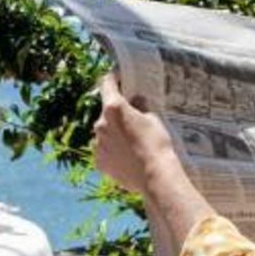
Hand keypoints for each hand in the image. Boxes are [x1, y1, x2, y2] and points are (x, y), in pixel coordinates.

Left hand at [93, 73, 177, 194]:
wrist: (155, 176)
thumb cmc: (157, 144)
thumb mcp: (154, 118)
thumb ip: (140, 106)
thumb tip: (136, 100)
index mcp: (114, 108)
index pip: (107, 83)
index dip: (114, 79)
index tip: (119, 79)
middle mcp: (100, 124)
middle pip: (106, 111)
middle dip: (118, 112)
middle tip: (134, 118)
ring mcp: (97, 144)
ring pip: (105, 132)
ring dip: (115, 132)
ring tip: (133, 142)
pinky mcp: (99, 161)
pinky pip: (104, 150)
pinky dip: (113, 150)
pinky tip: (128, 156)